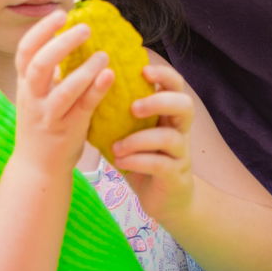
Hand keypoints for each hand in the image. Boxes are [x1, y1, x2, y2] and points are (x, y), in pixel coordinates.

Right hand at [12, 9, 112, 179]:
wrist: (37, 167)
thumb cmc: (42, 123)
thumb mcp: (37, 93)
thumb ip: (50, 69)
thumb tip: (69, 34)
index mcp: (25, 84)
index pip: (25, 51)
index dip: (40, 30)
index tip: (59, 14)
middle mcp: (33, 98)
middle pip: (40, 65)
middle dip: (61, 43)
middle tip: (85, 28)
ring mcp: (49, 116)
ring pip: (64, 90)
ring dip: (85, 70)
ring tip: (104, 54)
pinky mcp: (68, 130)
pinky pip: (83, 108)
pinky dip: (97, 90)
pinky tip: (110, 75)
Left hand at [107, 55, 198, 225]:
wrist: (162, 200)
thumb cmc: (142, 160)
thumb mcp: (131, 133)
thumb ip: (119, 115)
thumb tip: (87, 90)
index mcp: (168, 114)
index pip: (176, 85)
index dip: (164, 74)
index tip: (143, 70)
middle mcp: (180, 130)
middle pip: (185, 105)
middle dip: (159, 102)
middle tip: (133, 108)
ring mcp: (181, 153)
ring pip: (171, 137)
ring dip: (139, 139)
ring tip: (117, 146)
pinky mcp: (176, 175)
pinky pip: (160, 164)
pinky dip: (138, 161)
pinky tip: (120, 162)